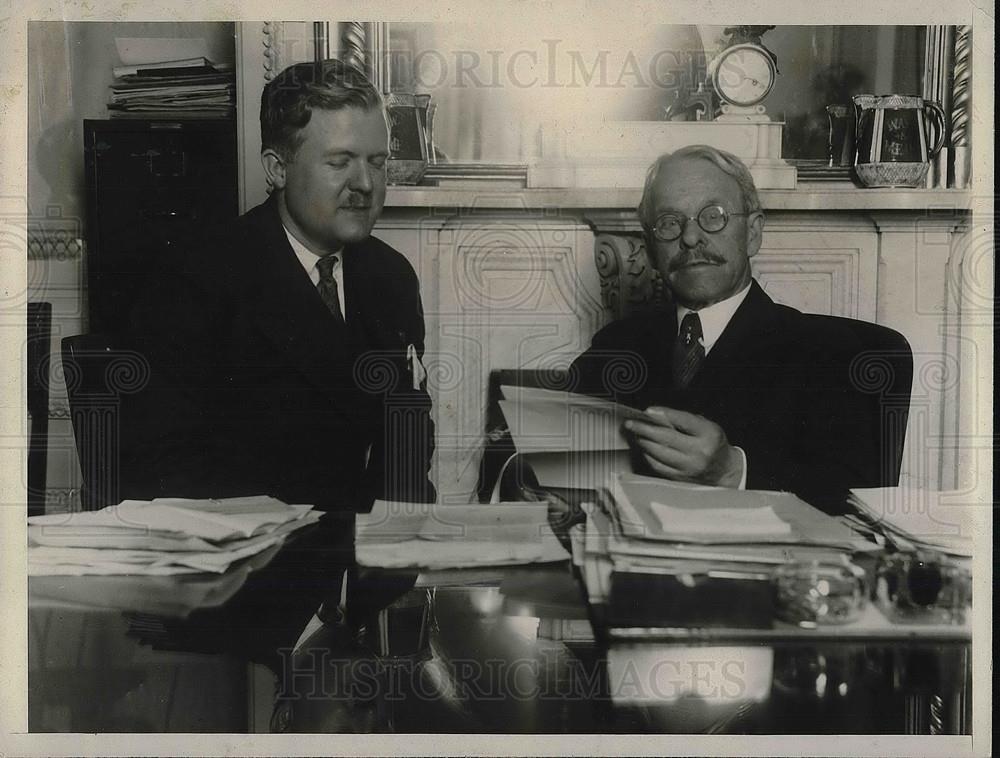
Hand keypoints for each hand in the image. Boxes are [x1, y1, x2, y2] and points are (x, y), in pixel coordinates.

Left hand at [623, 406, 743, 487]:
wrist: (724, 471)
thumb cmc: (712, 444)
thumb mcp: (705, 426)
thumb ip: (683, 420)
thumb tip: (655, 416)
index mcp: (708, 435)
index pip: (682, 420)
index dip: (663, 414)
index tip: (647, 411)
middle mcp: (699, 452)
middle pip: (666, 438)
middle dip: (645, 429)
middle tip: (631, 423)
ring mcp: (689, 468)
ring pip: (659, 453)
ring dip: (644, 442)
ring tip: (636, 434)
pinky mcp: (680, 479)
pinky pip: (658, 466)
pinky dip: (648, 456)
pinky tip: (644, 448)